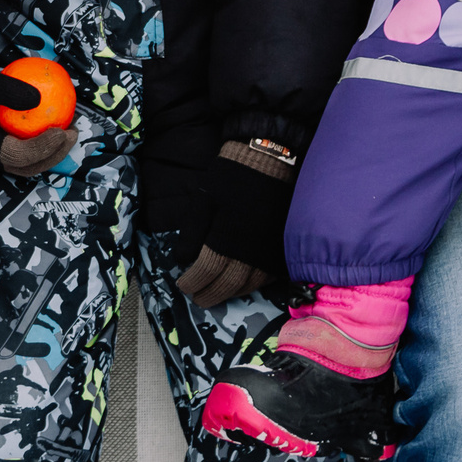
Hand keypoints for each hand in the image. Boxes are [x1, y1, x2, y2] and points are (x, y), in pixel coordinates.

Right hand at [0, 47, 73, 176]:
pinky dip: (43, 141)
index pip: (20, 156)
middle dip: (55, 154)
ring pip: (29, 161)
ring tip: (70, 130)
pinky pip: (25, 148)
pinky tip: (57, 121)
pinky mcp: (0, 144)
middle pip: (29, 166)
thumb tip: (40, 99)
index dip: (44, 147)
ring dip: (52, 151)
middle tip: (73, 134)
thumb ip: (9, 91)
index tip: (63, 131)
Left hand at [176, 141, 296, 308]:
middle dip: (209, 294)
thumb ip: (191, 233)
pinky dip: (252, 285)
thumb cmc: (231, 179)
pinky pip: (267, 277)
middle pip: (227, 285)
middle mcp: (248, 252)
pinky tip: (243, 284)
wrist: (268, 161)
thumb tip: (182, 259)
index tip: (182, 285)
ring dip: (230, 294)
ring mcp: (267, 253)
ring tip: (217, 294)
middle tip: (198, 299)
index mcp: (225, 240)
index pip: (205, 273)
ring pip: (248, 285)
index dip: (192, 282)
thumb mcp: (203, 201)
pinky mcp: (279, 248)